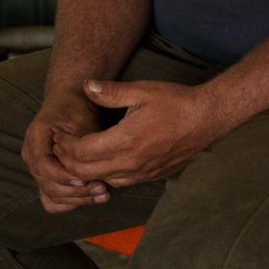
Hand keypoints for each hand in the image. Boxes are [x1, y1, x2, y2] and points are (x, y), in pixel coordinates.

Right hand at [22, 89, 108, 213]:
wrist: (69, 102)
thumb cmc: (76, 109)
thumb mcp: (80, 119)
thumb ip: (81, 144)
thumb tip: (89, 167)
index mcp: (35, 139)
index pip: (44, 166)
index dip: (64, 176)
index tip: (86, 178)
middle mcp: (31, 156)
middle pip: (47, 185)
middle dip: (76, 192)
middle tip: (102, 189)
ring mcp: (37, 169)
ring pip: (51, 195)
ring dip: (77, 200)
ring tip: (102, 195)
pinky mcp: (47, 177)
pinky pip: (53, 199)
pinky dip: (71, 202)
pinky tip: (92, 198)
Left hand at [56, 79, 229, 187]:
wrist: (207, 119)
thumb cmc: (175, 102)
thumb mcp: (142, 91)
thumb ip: (111, 92)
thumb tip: (86, 86)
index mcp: (125, 140)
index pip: (82, 153)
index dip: (66, 146)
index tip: (61, 135)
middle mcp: (131, 162)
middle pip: (85, 173)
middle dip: (68, 162)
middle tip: (63, 147)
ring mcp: (142, 173)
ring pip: (101, 181)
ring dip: (85, 172)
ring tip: (79, 154)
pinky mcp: (151, 177)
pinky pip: (120, 182)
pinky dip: (104, 176)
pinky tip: (103, 162)